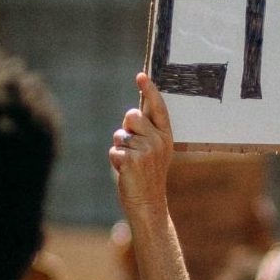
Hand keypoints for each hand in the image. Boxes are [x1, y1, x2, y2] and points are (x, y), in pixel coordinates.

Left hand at [108, 74, 174, 216]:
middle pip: (131, 116)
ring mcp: (147, 150)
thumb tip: (132, 113)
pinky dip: (115, 160)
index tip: (141, 75)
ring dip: (119, 148)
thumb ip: (147, 131)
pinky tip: (126, 171)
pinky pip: (114, 150)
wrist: (148, 204)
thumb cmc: (148, 175)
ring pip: (120, 135)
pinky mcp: (133, 160)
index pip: (157, 107)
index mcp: (166, 136)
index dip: (149, 90)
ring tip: (130, 162)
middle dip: (126, 128)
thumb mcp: (154, 151)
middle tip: (134, 148)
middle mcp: (159, 140)